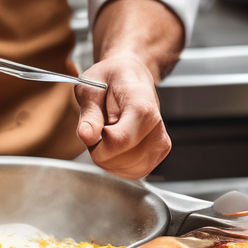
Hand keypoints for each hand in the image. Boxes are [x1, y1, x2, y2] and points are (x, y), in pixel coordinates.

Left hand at [74, 51, 170, 178]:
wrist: (131, 75)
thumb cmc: (111, 79)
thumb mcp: (90, 87)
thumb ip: (89, 114)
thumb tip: (86, 136)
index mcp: (142, 104)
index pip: (121, 140)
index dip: (98, 143)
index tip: (91, 128)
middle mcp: (157, 125)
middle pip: (122, 159)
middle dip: (100, 150)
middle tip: (98, 127)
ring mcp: (160, 142)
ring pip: (127, 170)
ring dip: (109, 158)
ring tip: (107, 133)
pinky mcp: (157, 155)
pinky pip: (133, 172)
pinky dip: (117, 164)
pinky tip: (113, 146)